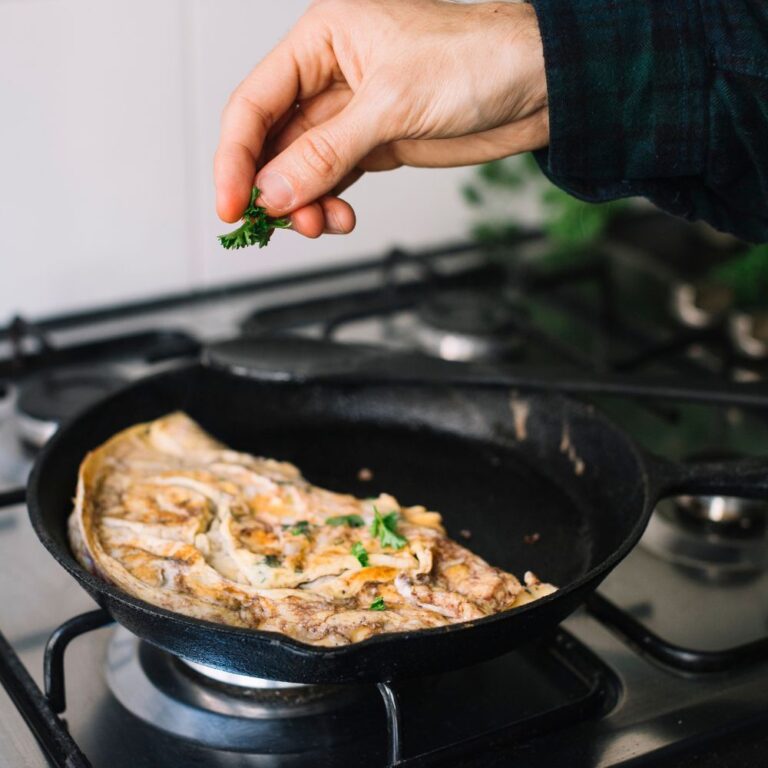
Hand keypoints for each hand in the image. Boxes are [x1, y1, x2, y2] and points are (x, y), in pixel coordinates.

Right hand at [214, 0, 547, 238]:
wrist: (536, 86)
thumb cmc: (476, 61)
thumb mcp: (390, 104)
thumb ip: (325, 152)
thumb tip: (273, 191)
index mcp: (322, 37)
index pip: (255, 101)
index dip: (235, 156)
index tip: (232, 204)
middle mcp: (330, 72)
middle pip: (273, 140)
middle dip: (274, 187)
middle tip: (281, 223)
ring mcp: (352, 111)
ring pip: (302, 166)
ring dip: (303, 203)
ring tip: (321, 224)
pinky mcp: (374, 142)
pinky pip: (333, 178)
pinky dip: (329, 203)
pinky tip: (339, 218)